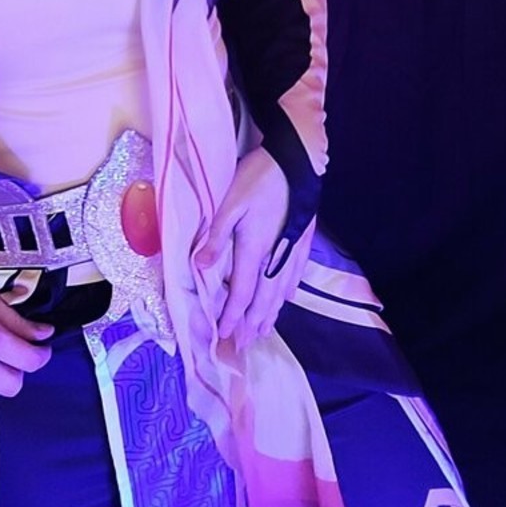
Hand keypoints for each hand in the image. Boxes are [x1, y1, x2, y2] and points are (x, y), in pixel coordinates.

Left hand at [195, 147, 291, 351]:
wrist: (296, 161)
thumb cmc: (258, 178)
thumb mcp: (230, 203)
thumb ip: (216, 236)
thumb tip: (201, 267)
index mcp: (255, 249)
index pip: (242, 293)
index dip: (233, 316)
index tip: (225, 335)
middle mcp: (276, 257)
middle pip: (264, 300)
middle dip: (252, 324)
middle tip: (244, 345)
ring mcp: (293, 250)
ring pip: (281, 292)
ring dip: (270, 314)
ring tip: (264, 331)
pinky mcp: (303, 241)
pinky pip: (294, 277)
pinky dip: (287, 293)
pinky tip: (286, 298)